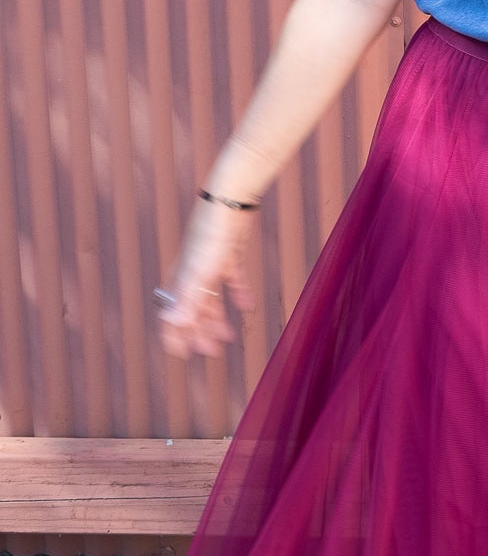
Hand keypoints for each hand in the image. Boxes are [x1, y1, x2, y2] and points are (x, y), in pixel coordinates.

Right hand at [155, 198, 257, 359]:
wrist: (229, 200)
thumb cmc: (211, 236)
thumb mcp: (200, 272)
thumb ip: (187, 299)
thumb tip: (171, 324)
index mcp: (181, 281)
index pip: (173, 315)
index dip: (175, 336)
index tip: (181, 356)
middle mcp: (192, 275)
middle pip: (193, 310)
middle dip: (199, 333)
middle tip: (211, 352)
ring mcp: (211, 264)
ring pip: (211, 299)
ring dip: (217, 319)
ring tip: (229, 337)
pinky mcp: (230, 254)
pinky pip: (233, 280)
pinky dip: (239, 294)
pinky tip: (248, 306)